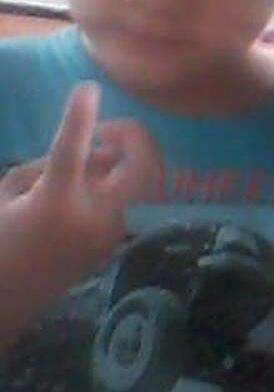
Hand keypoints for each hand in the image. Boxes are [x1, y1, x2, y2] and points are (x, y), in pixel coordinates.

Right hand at [0, 81, 161, 278]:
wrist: (6, 304)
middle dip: (134, 136)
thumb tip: (84, 152)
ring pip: (134, 180)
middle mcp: (93, 217)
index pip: (72, 148)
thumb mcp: (6, 198)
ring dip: (117, 163)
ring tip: (80, 170)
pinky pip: (124, 199)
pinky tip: (81, 194)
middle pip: (143, 166)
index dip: (80, 114)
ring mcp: (110, 233)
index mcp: (55, 203)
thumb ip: (44, 168)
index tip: (87, 87)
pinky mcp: (114, 243)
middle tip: (106, 132)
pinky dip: (110, 185)